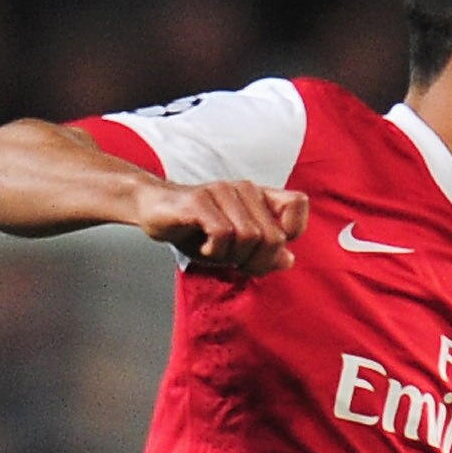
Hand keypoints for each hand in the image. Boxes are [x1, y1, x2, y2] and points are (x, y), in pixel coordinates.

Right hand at [134, 178, 308, 275]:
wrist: (154, 208)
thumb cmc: (196, 230)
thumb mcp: (234, 247)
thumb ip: (263, 252)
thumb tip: (288, 260)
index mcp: (259, 196)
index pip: (297, 204)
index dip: (291, 232)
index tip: (268, 249)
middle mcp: (245, 189)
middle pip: (272, 237)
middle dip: (256, 261)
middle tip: (235, 263)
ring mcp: (222, 192)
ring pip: (248, 237)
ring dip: (231, 256)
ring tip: (214, 252)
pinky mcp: (200, 201)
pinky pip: (222, 234)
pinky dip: (214, 251)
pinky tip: (203, 248)